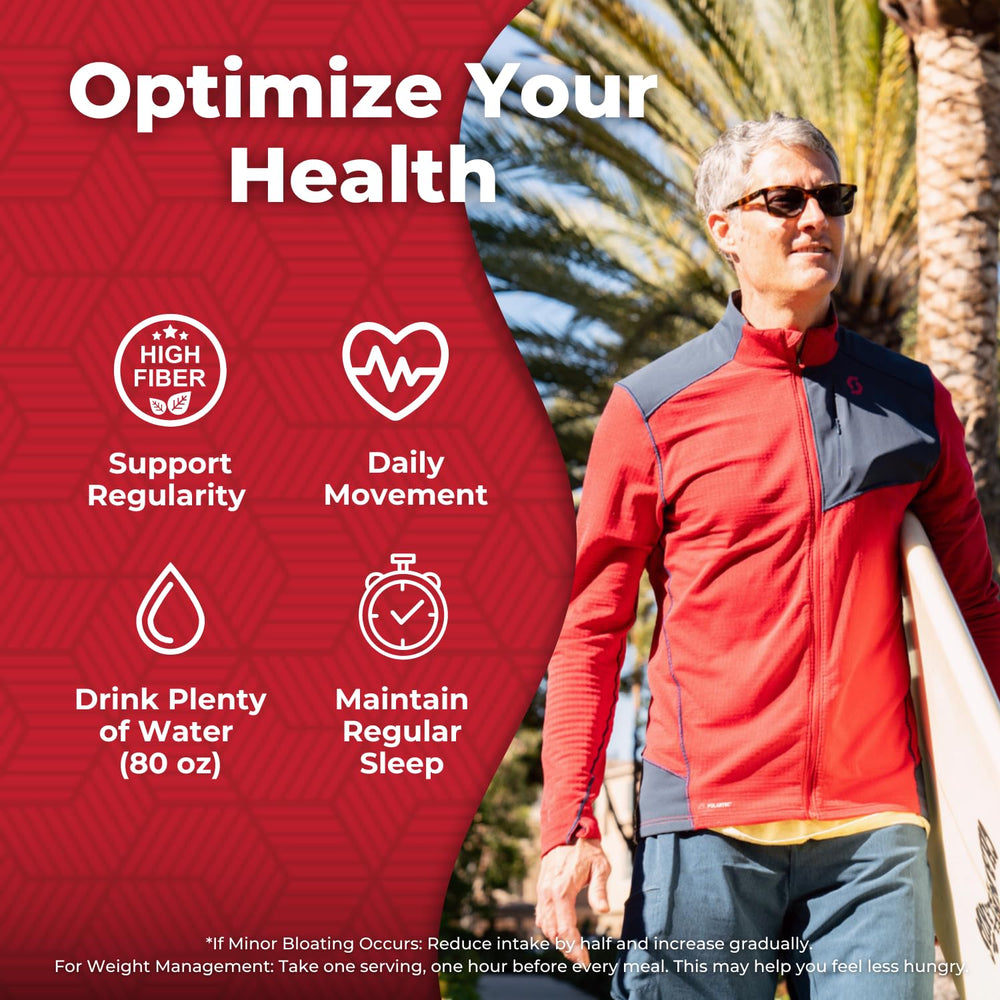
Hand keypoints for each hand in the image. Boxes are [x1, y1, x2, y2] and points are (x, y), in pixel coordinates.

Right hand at [535, 839, 610, 965]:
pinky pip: (541, 915)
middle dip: (567, 948)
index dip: (575, 948)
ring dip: (558, 940)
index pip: (566, 928)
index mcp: (562, 891)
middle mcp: (548, 894)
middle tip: (581, 959)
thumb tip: (604, 910)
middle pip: (554, 932)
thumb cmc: (586, 849)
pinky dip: (549, 928)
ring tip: (573, 948)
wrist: (567, 829)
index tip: (585, 961)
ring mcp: (542, 891)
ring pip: (545, 926)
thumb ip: (600, 889)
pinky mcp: (542, 889)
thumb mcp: (600, 866)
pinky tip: (560, 933)